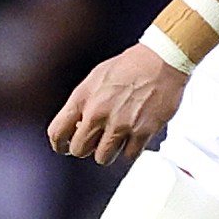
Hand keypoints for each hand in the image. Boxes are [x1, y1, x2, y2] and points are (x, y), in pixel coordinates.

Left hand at [46, 42, 186, 164]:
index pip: (57, 132)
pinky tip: (132, 138)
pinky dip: (130, 150)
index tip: (64, 147)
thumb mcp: (95, 79)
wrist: (161, 61)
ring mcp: (120, 124)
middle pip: (79, 149)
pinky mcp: (142, 132)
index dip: (59, 144)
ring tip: (115, 139)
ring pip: (102, 158)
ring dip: (108, 152)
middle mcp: (98, 113)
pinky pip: (128, 155)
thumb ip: (83, 103)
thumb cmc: (129, 66)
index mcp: (83, 98)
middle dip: (85, 148)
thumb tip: (75, 124)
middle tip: (94, 142)